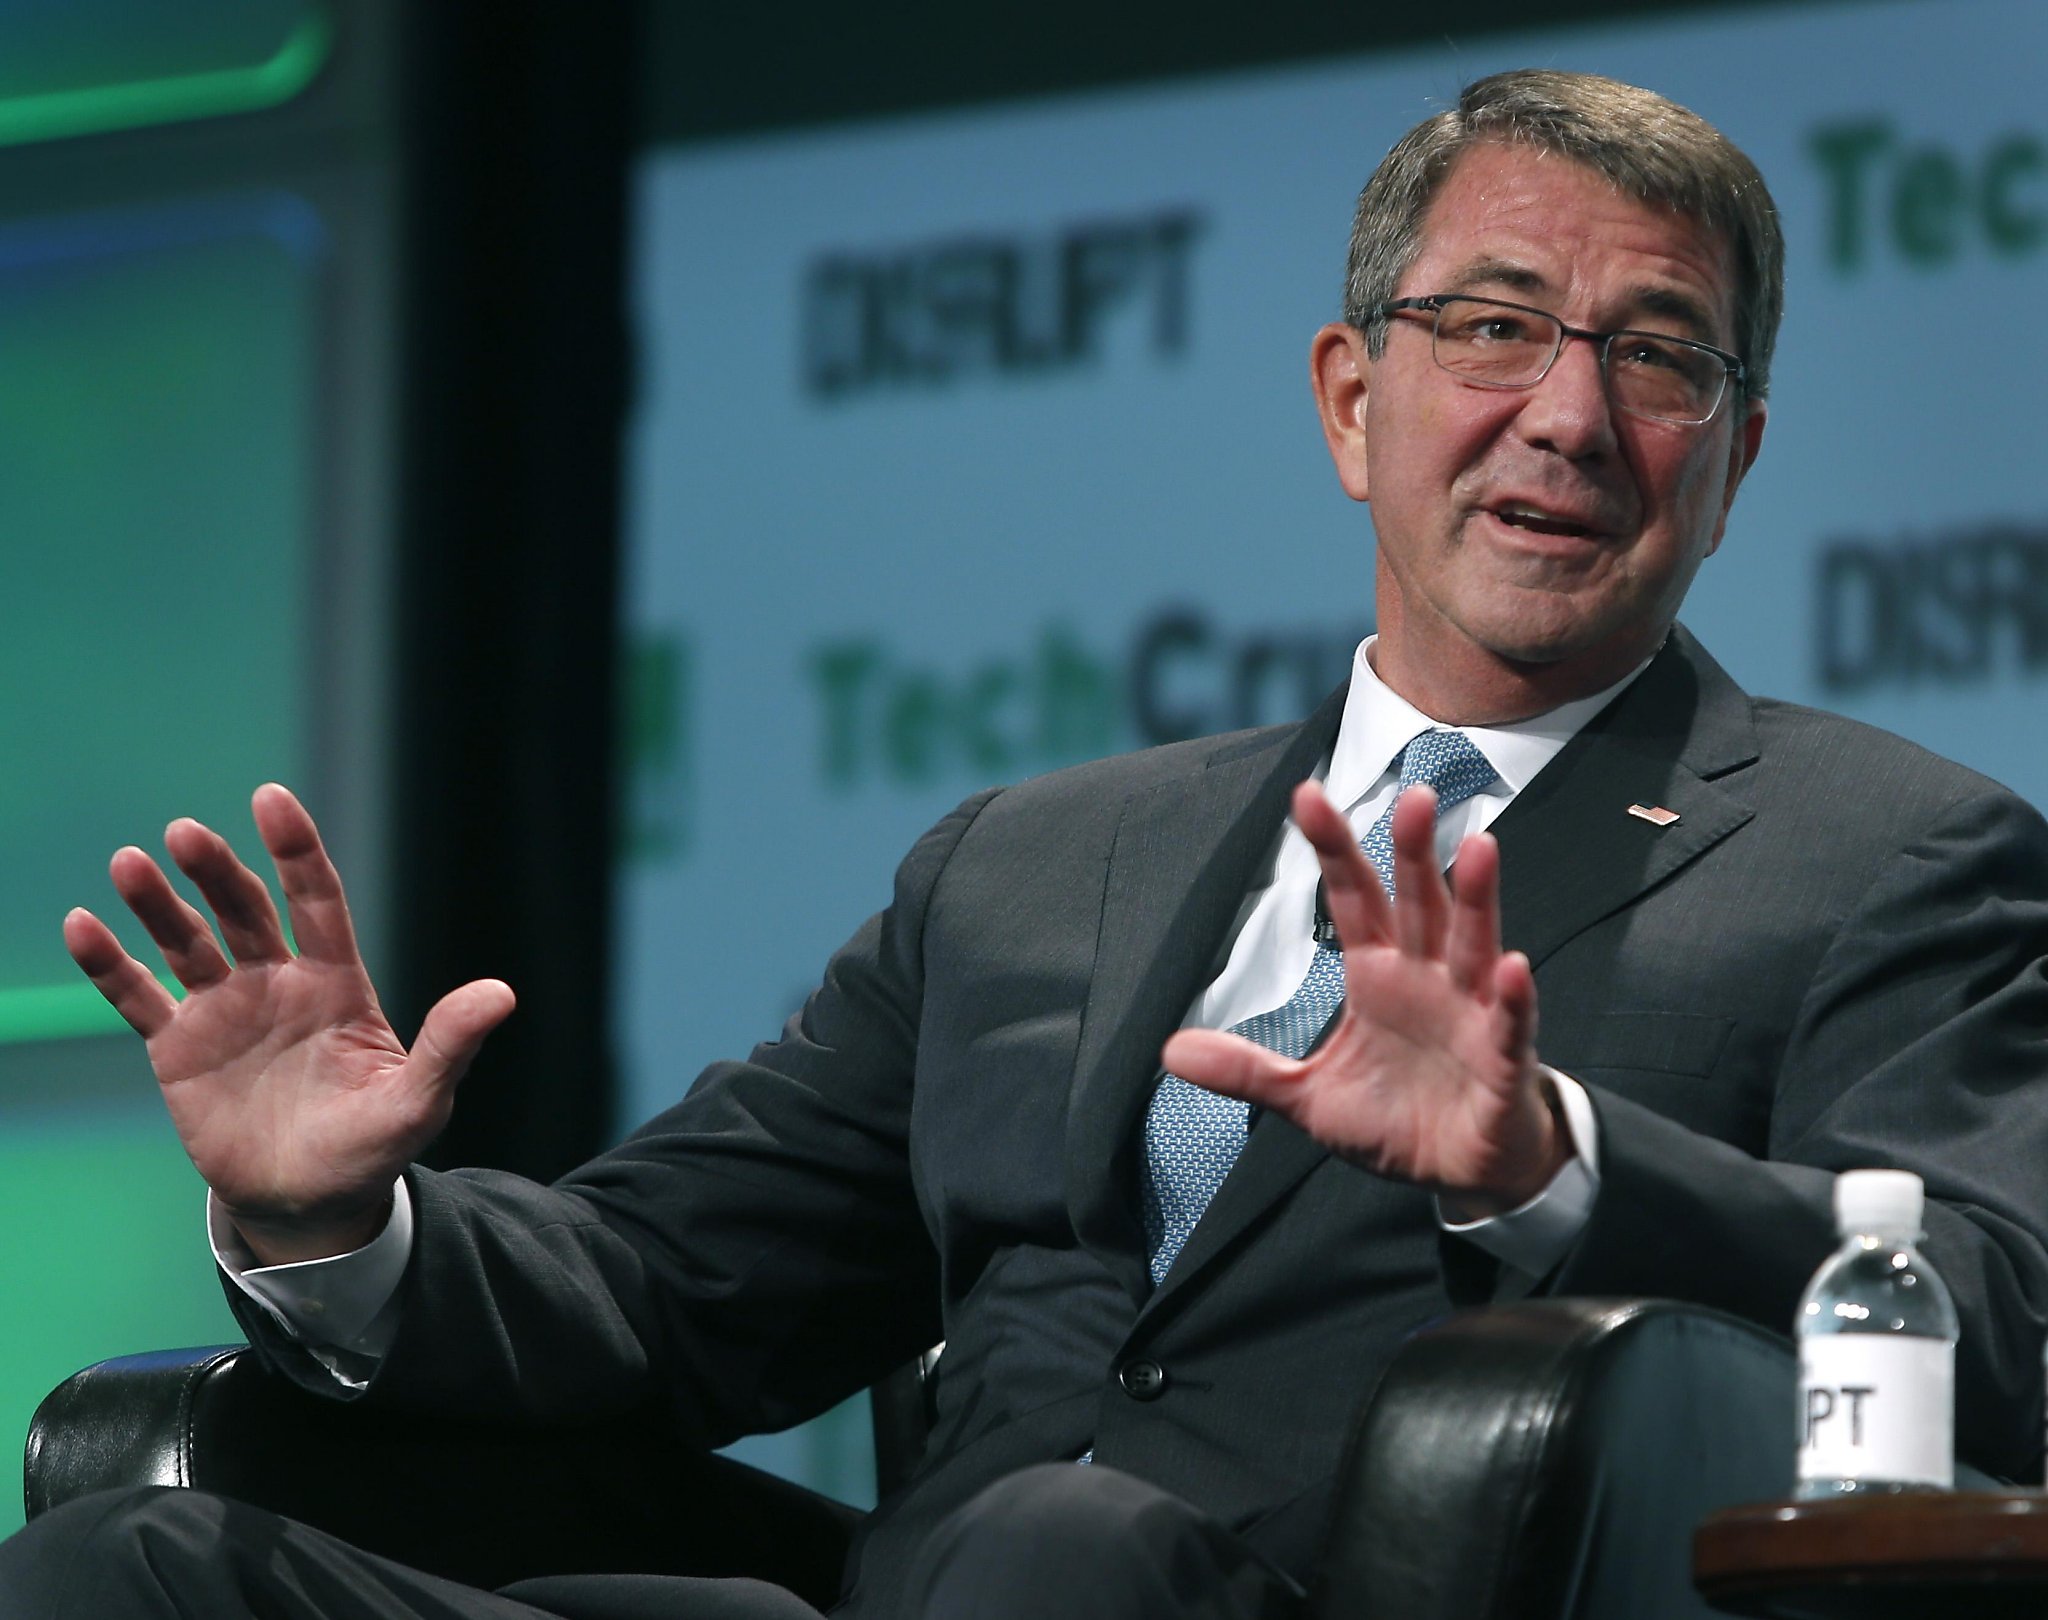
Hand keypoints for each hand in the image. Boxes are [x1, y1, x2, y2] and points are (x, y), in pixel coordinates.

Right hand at [64, 783, 514, 1262]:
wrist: (311, 1201)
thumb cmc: (372, 1145)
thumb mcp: (418, 1099)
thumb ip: (450, 1044)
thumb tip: (501, 993)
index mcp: (336, 983)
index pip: (316, 901)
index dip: (295, 851)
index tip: (271, 800)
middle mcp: (278, 982)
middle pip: (242, 910)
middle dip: (217, 871)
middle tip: (186, 833)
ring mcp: (225, 1010)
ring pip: (186, 943)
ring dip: (158, 904)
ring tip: (130, 864)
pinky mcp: (179, 1047)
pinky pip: (138, 997)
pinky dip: (110, 963)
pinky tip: (84, 926)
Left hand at [1161, 780, 1566, 1217]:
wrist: (1461, 1173)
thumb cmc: (1395, 1120)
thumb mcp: (1307, 1098)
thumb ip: (1247, 1070)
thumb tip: (1172, 1050)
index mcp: (1378, 975)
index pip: (1353, 898)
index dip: (1333, 848)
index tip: (1308, 796)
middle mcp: (1427, 980)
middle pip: (1419, 902)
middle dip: (1414, 851)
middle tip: (1413, 796)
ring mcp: (1471, 1015)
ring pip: (1473, 945)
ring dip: (1477, 899)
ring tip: (1480, 847)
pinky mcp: (1502, 1062)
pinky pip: (1510, 1025)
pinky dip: (1514, 998)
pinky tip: (1511, 967)